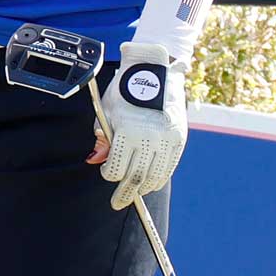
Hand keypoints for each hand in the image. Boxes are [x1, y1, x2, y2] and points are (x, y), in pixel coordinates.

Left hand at [99, 41, 185, 209]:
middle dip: (125, 193)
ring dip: (143, 188)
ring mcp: (167, 139)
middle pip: (136, 177)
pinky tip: (150, 183)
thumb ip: (102, 139)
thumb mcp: (107, 111)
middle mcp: (150, 137)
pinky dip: (159, 178)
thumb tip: (95, 161)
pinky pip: (170, 167)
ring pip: (155, 176)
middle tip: (117, 203)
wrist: (155, 71)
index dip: (109, 175)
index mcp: (127, 130)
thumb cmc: (124, 91)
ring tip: (134, 193)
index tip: (106, 174)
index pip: (117, 168)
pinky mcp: (180, 139)